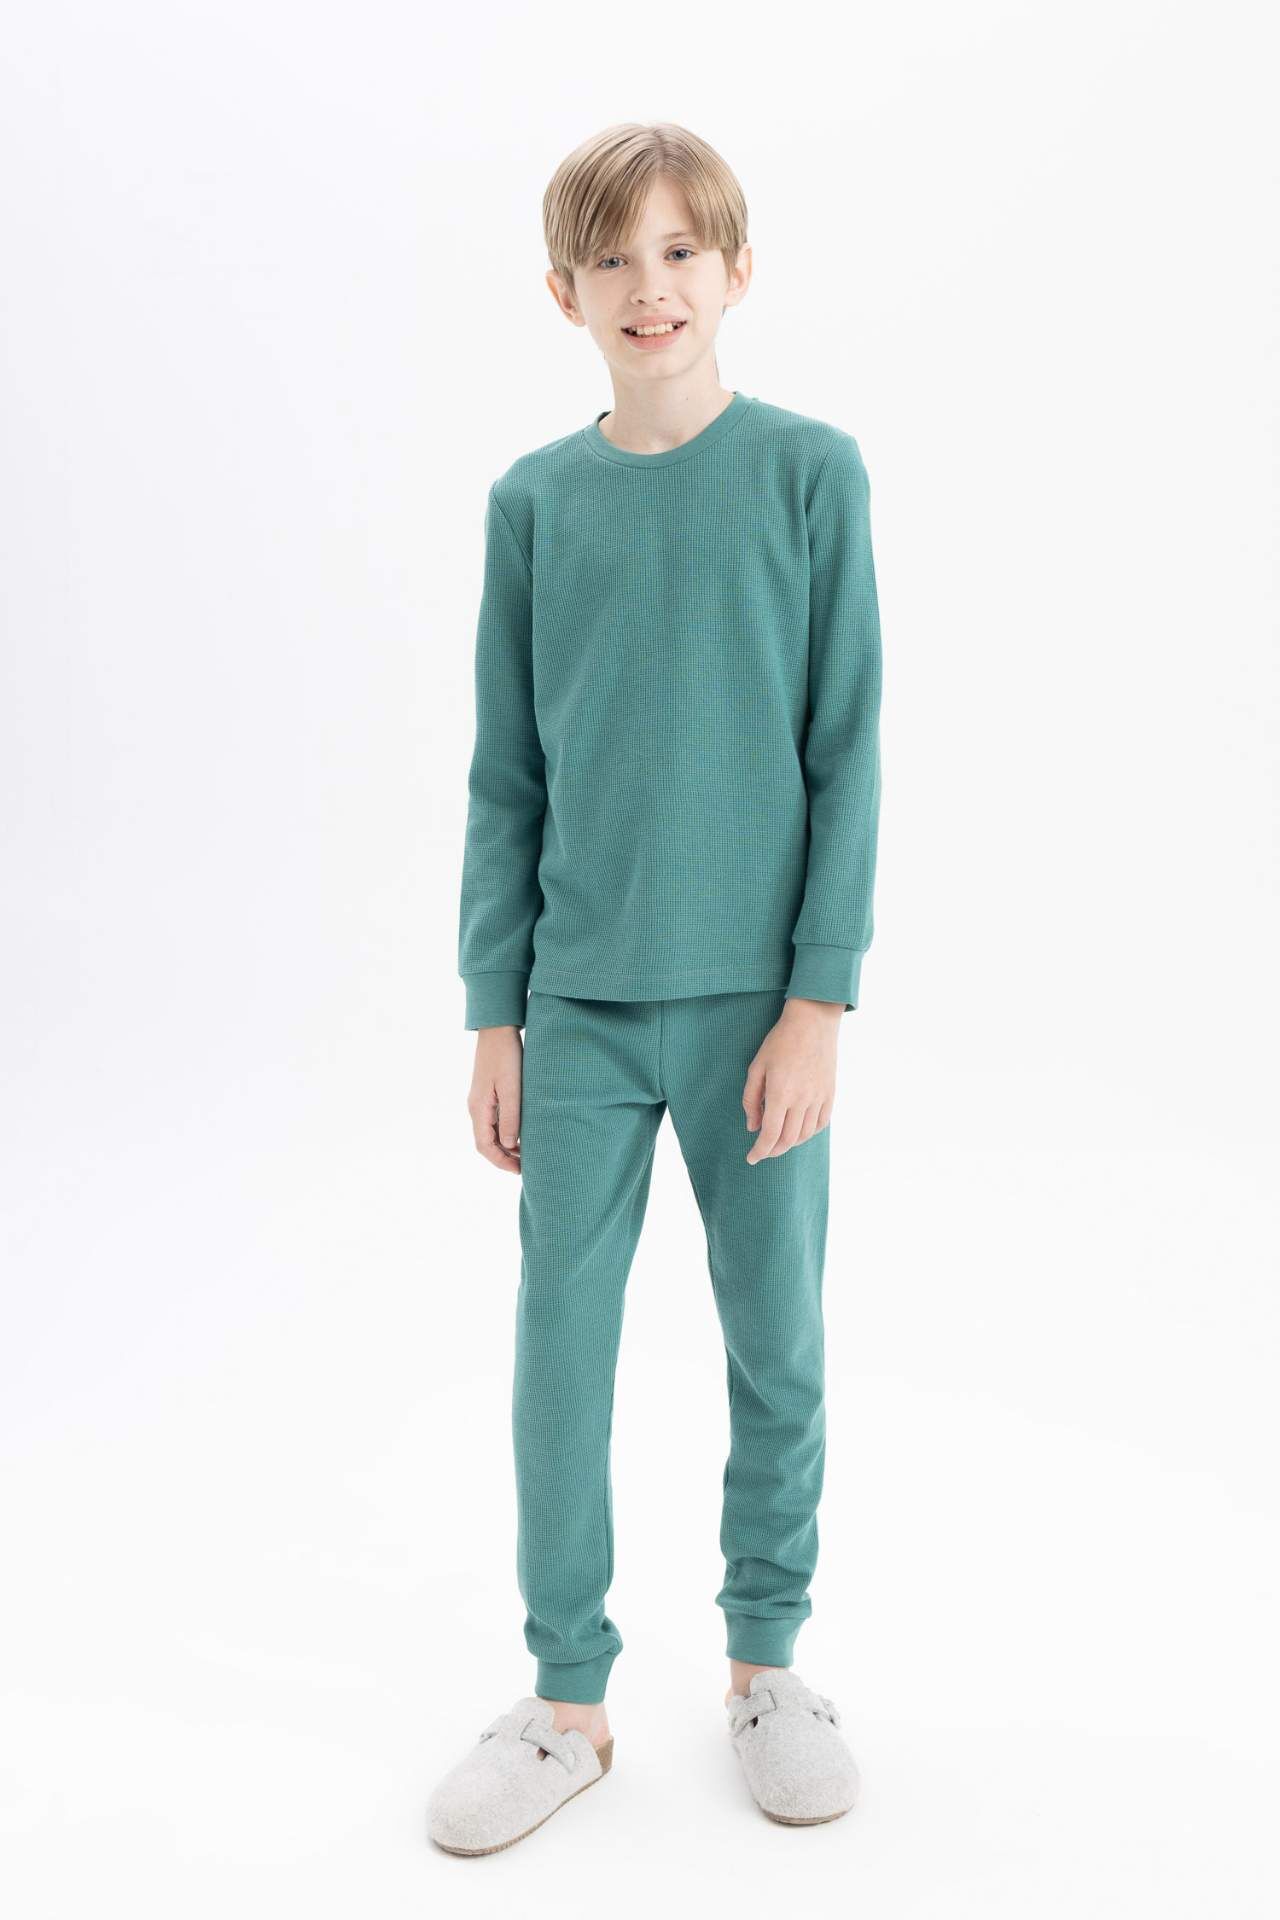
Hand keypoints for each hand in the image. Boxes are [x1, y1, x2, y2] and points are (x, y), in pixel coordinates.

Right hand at [468, 1026, 523, 1171]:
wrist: (497, 1030)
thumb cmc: (506, 1056)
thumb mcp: (511, 1088)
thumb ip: (510, 1117)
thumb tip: (509, 1145)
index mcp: (479, 1108)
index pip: (485, 1146)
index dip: (501, 1162)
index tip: (519, 1170)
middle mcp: (476, 1108)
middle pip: (486, 1143)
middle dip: (503, 1158)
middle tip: (525, 1166)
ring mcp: (480, 1102)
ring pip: (490, 1133)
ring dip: (505, 1147)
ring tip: (526, 1154)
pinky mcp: (487, 1094)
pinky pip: (493, 1122)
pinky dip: (506, 1133)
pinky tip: (520, 1134)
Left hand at [742, 998, 841, 1162]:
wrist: (813, 1022)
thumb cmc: (780, 1042)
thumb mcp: (757, 1067)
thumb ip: (751, 1099)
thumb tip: (753, 1127)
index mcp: (780, 1093)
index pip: (770, 1134)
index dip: (760, 1151)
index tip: (751, 1158)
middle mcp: (802, 1099)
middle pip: (788, 1139)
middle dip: (773, 1151)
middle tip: (763, 1151)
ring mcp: (818, 1097)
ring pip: (805, 1134)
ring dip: (790, 1144)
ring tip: (778, 1142)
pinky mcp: (830, 1094)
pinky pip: (821, 1123)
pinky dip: (808, 1133)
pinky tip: (799, 1131)